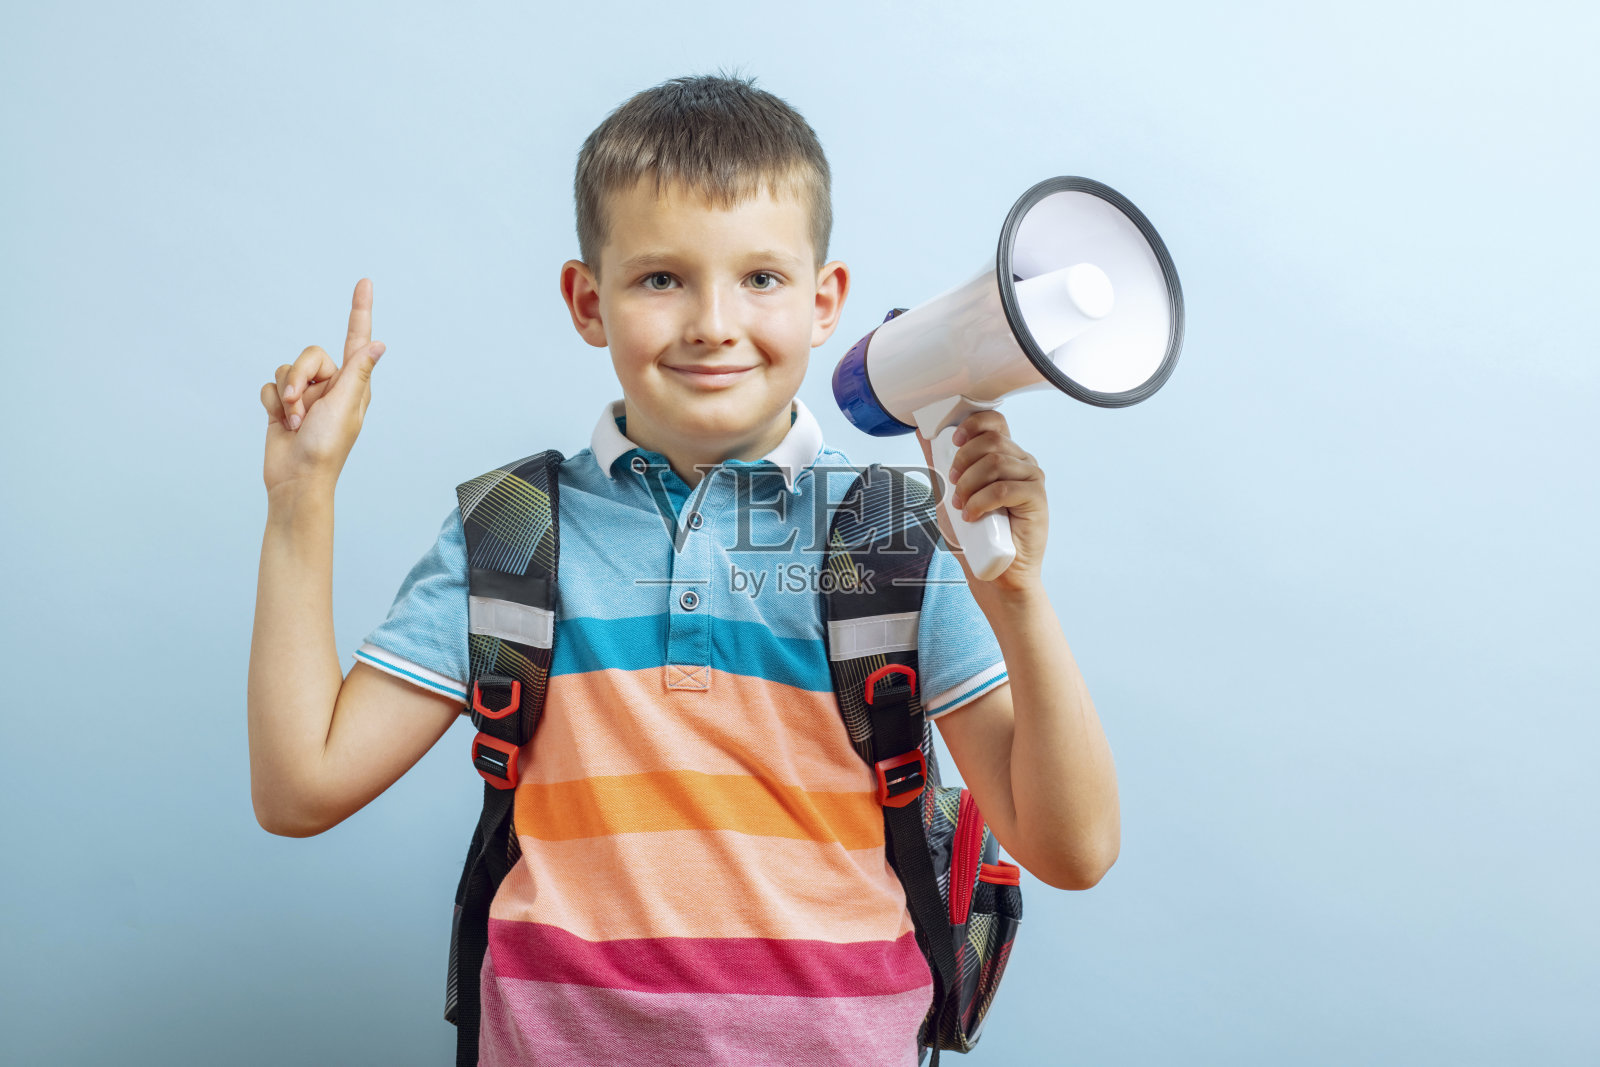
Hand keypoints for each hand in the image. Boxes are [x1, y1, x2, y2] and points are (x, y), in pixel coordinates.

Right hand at [260, 278, 385, 494]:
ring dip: (286, 397)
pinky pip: (270, 385)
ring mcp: (307, 395)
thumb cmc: (325, 448)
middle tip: (302, 409)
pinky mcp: (285, 404)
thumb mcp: (344, 407)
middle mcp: (332, 385)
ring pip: (286, 369)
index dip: (360, 310)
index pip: (356, 339)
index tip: (365, 282)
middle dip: (300, 379)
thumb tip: (379, 344)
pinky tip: (282, 424)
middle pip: (309, 355)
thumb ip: (357, 372)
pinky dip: (273, 403)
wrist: (295, 479)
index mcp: (354, 384)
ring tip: (295, 423)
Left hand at [915, 409, 1048, 596]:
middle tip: (953, 485)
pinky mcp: (1037, 498)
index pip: (995, 421)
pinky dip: (981, 501)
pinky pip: (1004, 488)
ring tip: (962, 507)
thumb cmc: (974, 536)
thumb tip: (922, 432)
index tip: (954, 440)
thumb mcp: (948, 493)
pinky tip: (973, 516)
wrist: (994, 573)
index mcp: (1004, 455)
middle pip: (992, 440)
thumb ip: (938, 463)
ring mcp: (1032, 478)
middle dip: (963, 461)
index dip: (973, 424)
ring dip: (969, 484)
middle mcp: (1021, 462)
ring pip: (996, 462)